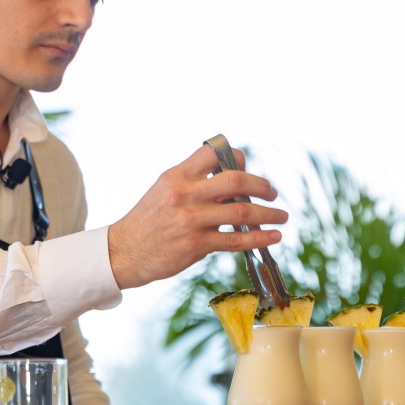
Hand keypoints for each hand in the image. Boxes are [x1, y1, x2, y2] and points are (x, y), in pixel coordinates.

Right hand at [108, 145, 287, 289]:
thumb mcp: (164, 189)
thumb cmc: (147, 220)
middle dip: (262, 185)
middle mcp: (186, 194)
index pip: (213, 152)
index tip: (247, 167)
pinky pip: (237, 240)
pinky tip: (273, 237)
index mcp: (177, 175)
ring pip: (242, 211)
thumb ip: (193, 181)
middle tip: (272, 193)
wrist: (123, 252)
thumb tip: (230, 179)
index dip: (237, 157)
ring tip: (281, 216)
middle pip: (236, 179)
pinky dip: (260, 237)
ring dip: (268, 214)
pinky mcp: (197, 244)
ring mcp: (192, 219)